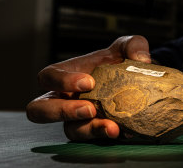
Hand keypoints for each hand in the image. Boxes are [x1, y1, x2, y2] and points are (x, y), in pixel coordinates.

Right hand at [26, 35, 150, 140]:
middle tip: (89, 109)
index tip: (89, 82)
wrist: (138, 79)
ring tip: (111, 127)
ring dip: (89, 129)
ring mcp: (77, 117)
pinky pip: (93, 138)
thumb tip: (141, 59)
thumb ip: (135, 45)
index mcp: (66, 74)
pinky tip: (124, 131)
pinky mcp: (93, 130)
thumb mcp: (129, 46)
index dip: (62, 81)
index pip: (48, 77)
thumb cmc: (121, 60)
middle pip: (41, 110)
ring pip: (69, 130)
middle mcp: (65, 98)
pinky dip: (107, 135)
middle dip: (62, 112)